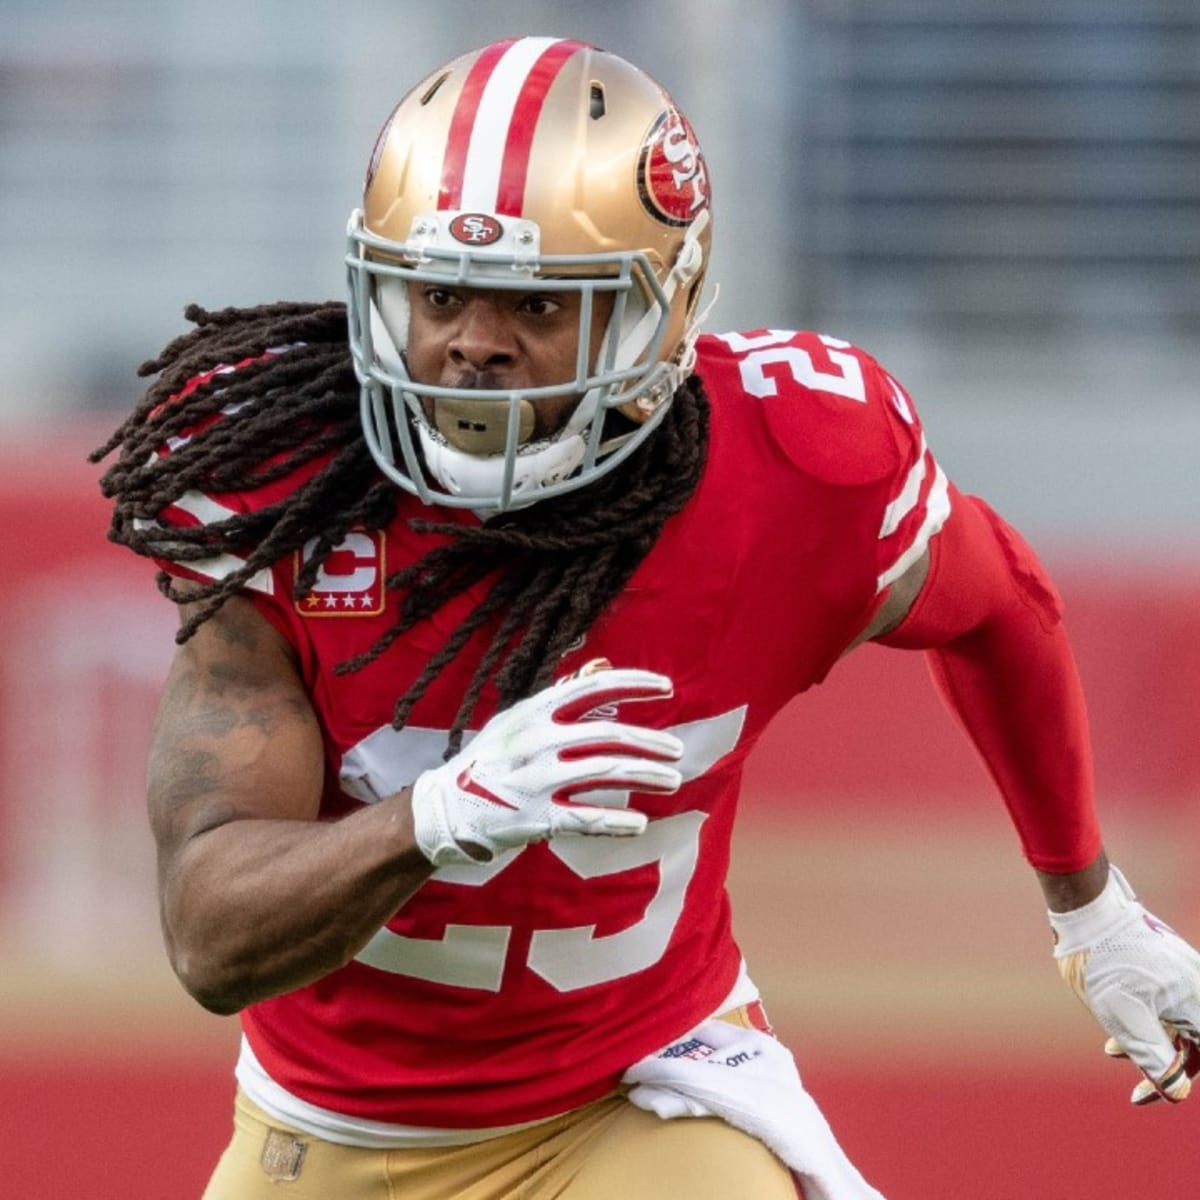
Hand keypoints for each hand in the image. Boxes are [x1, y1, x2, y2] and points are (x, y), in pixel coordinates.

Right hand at [410, 660, 682, 865]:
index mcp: (535, 711)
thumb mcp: (519, 718)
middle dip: (650, 742)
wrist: (443, 808)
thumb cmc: (490, 758)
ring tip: (672, 780)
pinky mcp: (534, 818)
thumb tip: (603, 663)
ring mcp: (536, 780)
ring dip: (646, 776)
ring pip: (605, 772)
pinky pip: (586, 818)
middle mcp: (538, 740)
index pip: (594, 687)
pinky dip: (616, 822)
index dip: (635, 684)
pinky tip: (640, 823)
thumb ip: (562, 694)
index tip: (667, 688)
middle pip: (609, 734)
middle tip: (677, 750)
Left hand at [1049, 865, 1199, 1103]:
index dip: (1181, 1080)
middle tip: (1136, 1090)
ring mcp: (1180, 971)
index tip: (1153, 1096)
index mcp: (1197, 1002)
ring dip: (1149, 1043)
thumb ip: (1155, 1059)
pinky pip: (1162, 1001)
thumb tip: (1177, 1094)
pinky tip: (1113, 1032)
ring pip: (1174, 1022)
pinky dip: (1142, 1021)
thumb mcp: (1125, 1020)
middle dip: (1163, 1066)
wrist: (1088, 908)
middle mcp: (1196, 986)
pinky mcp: (1162, 962)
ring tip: (1112, 1053)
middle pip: (1193, 1042)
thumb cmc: (1106, 964)